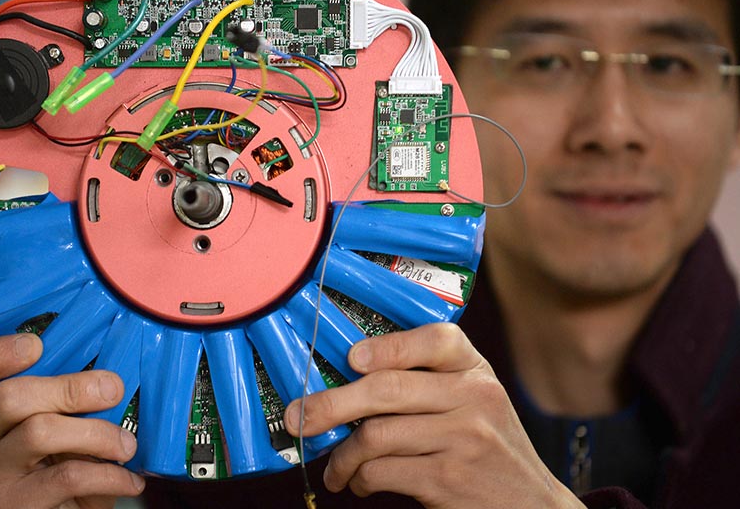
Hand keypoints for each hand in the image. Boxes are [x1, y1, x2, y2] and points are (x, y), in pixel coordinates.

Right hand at [0, 333, 143, 508]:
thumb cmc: (75, 455)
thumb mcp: (71, 416)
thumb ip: (74, 388)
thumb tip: (111, 373)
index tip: (35, 346)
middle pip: (9, 396)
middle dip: (70, 388)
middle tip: (114, 389)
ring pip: (40, 432)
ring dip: (97, 433)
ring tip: (128, 444)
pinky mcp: (11, 505)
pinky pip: (66, 476)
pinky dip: (108, 474)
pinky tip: (130, 480)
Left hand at [283, 323, 583, 508]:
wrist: (532, 505)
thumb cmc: (488, 448)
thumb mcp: (473, 402)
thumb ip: (428, 382)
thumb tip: (347, 380)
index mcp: (476, 371)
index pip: (435, 339)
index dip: (386, 347)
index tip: (351, 359)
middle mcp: (475, 398)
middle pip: (387, 388)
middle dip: (331, 404)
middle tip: (300, 417)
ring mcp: (464, 439)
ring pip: (376, 434)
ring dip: (342, 454)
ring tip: (336, 465)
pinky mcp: (448, 480)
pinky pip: (382, 471)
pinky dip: (359, 479)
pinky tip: (359, 483)